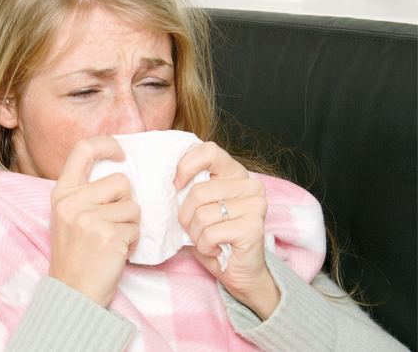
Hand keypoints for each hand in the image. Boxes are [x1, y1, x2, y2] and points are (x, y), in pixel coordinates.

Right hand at [49, 136, 140, 307]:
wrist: (73, 293)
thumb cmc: (77, 254)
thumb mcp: (69, 216)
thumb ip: (86, 192)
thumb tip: (120, 168)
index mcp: (61, 193)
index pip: (83, 149)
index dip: (106, 144)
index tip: (121, 154)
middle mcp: (71, 202)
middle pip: (121, 181)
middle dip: (126, 202)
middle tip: (111, 224)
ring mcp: (88, 218)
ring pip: (133, 205)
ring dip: (130, 225)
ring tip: (112, 240)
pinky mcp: (108, 235)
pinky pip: (136, 227)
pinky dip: (132, 240)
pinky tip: (116, 252)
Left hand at [175, 142, 279, 319]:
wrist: (240, 272)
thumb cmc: (216, 237)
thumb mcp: (200, 206)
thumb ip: (192, 187)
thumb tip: (168, 177)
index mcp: (236, 173)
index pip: (208, 151)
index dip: (186, 166)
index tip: (177, 186)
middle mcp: (251, 185)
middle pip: (198, 191)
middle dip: (187, 216)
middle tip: (195, 229)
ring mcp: (255, 205)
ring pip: (202, 214)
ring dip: (196, 234)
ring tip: (206, 240)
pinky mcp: (253, 227)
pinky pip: (211, 233)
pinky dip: (204, 246)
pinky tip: (215, 249)